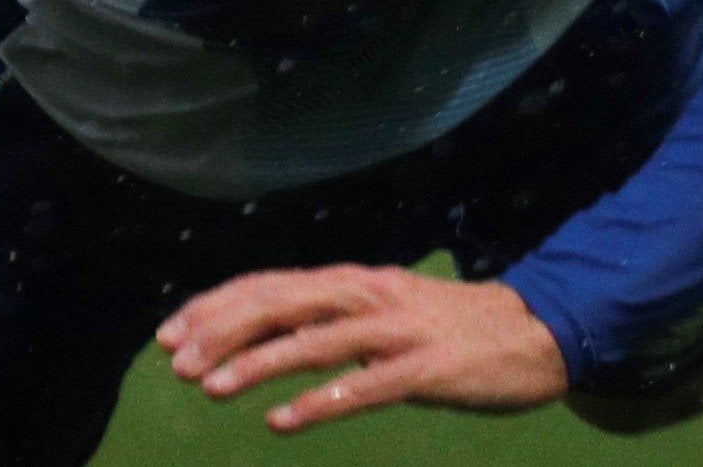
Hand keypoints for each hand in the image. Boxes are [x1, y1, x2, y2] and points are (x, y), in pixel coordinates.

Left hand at [158, 265, 566, 430]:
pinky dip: (319, 402)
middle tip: (176, 363)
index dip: (215, 307)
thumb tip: (264, 335)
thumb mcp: (382, 311)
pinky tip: (281, 421)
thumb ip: (331, 319)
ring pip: (315, 341)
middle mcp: (368, 295)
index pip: (269, 285)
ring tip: (210, 389)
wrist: (534, 332)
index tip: (169, 335)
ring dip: (257, 363)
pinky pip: (364, 387)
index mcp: (353, 281)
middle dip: (222, 331)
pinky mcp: (427, 369)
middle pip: (282, 303)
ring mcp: (398, 330)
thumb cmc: (448, 329)